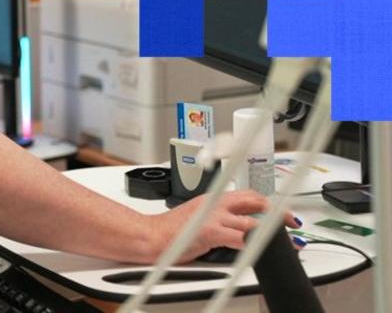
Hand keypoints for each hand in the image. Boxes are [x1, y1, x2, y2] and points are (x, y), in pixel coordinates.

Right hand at [150, 190, 299, 263]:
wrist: (150, 236)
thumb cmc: (169, 231)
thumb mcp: (196, 218)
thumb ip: (216, 219)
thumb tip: (233, 228)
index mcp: (212, 199)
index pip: (247, 195)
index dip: (268, 202)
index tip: (281, 210)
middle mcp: (215, 204)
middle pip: (255, 202)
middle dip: (277, 213)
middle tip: (292, 222)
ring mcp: (213, 217)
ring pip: (252, 222)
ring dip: (273, 232)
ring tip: (290, 241)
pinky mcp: (210, 232)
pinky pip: (239, 238)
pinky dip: (256, 244)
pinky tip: (265, 249)